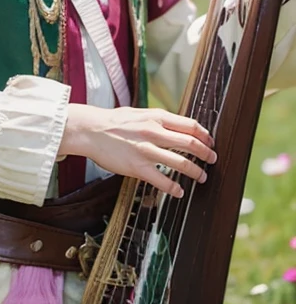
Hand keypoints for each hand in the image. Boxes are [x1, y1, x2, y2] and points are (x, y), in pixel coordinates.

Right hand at [58, 104, 216, 197]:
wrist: (90, 130)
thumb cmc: (113, 121)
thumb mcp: (139, 113)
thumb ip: (157, 119)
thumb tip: (175, 125)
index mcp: (156, 117)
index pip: (190, 125)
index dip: (205, 135)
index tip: (210, 142)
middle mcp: (154, 132)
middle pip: (191, 143)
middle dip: (206, 153)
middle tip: (212, 159)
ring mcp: (146, 150)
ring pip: (181, 163)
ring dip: (196, 171)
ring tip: (201, 177)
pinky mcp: (137, 167)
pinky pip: (162, 180)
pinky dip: (174, 188)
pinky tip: (179, 191)